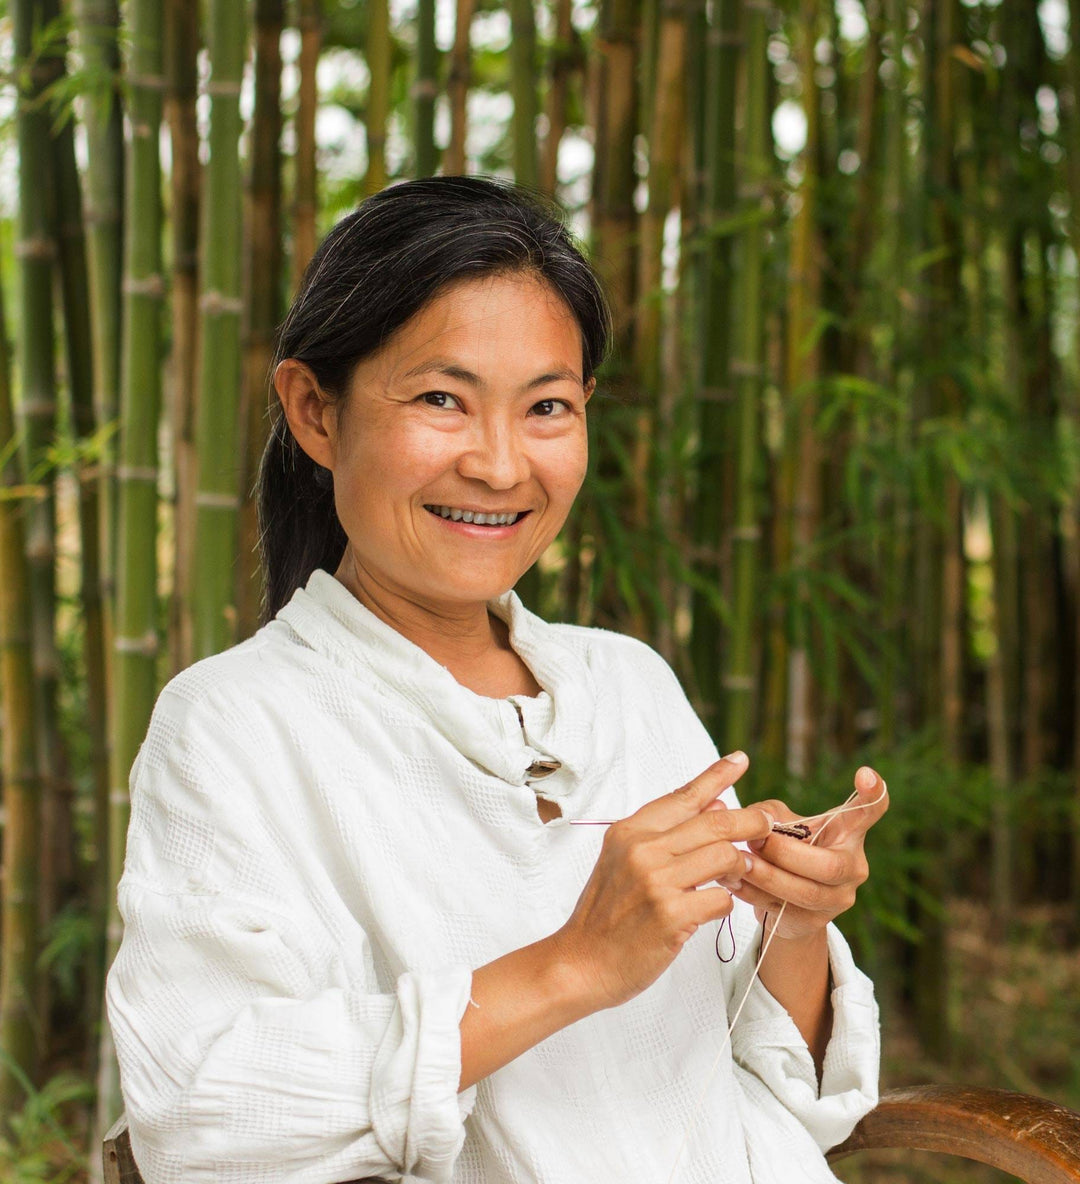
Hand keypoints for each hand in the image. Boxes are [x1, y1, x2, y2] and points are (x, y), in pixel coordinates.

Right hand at [553, 752, 771, 1010]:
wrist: (581, 962)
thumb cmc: (606, 913)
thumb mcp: (622, 861)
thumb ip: (664, 834)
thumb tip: (714, 804)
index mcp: (629, 831)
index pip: (683, 796)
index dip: (716, 776)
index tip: (740, 759)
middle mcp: (642, 849)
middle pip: (715, 823)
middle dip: (750, 821)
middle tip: (768, 823)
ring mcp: (656, 881)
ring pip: (725, 856)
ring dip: (739, 867)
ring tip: (735, 876)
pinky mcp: (670, 915)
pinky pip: (722, 898)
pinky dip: (725, 902)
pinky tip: (714, 907)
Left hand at [734, 765, 888, 941]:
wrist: (787, 902)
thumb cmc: (787, 847)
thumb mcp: (781, 822)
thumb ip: (769, 814)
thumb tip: (756, 819)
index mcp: (848, 835)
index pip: (868, 813)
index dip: (872, 795)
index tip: (864, 772)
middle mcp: (853, 869)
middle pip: (829, 866)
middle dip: (786, 853)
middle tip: (755, 840)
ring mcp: (837, 900)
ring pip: (805, 893)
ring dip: (767, 875)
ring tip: (738, 861)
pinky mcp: (813, 923)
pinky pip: (783, 910)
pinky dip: (753, 894)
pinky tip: (731, 881)